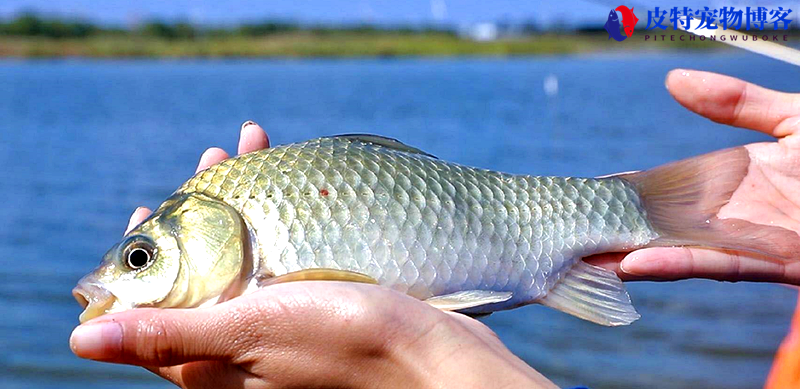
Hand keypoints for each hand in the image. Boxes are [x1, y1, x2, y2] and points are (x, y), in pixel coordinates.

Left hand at [73, 122, 556, 388]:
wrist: (430, 357)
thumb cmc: (341, 347)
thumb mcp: (249, 335)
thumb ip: (169, 336)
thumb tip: (80, 345)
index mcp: (209, 359)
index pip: (152, 307)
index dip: (144, 253)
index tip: (150, 206)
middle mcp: (239, 342)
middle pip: (200, 269)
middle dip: (201, 208)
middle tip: (214, 157)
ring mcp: (278, 320)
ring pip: (243, 251)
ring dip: (242, 197)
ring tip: (252, 145)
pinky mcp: (313, 302)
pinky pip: (282, 251)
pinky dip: (278, 212)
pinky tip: (290, 178)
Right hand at [587, 69, 799, 284]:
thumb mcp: (791, 117)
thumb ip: (735, 103)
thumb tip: (672, 80)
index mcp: (734, 182)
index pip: (666, 190)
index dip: (626, 194)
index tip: (585, 196)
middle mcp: (733, 217)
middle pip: (662, 229)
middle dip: (617, 236)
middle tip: (568, 237)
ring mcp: (751, 242)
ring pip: (678, 254)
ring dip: (631, 259)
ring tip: (585, 259)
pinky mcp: (775, 264)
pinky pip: (716, 266)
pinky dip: (672, 265)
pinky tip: (632, 265)